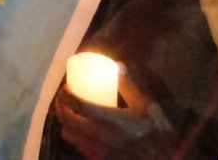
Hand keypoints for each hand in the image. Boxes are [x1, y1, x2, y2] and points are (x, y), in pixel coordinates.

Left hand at [54, 70, 174, 159]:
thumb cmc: (157, 134)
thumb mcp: (147, 108)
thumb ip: (130, 88)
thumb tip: (118, 66)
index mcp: (110, 120)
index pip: (78, 105)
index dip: (67, 95)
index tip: (67, 87)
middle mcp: (98, 136)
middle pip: (67, 120)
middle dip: (61, 107)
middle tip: (65, 98)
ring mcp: (96, 150)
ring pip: (69, 135)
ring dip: (66, 122)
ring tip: (71, 113)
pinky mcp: (97, 159)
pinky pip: (78, 146)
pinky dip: (75, 135)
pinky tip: (82, 129)